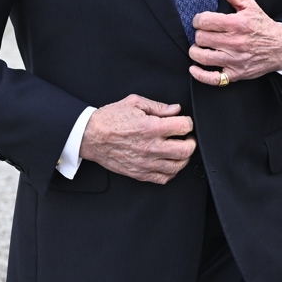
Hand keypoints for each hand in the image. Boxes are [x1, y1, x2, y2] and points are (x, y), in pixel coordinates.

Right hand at [79, 94, 195, 184]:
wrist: (90, 136)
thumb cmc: (109, 119)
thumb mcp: (134, 103)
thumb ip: (159, 106)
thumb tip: (176, 109)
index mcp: (150, 127)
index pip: (184, 127)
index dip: (188, 122)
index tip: (184, 122)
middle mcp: (150, 147)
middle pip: (186, 149)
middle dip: (191, 142)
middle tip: (187, 137)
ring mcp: (145, 163)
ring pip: (177, 166)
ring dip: (183, 158)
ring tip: (180, 150)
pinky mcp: (139, 173)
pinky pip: (163, 178)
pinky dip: (171, 172)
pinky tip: (169, 162)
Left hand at [189, 0, 281, 84]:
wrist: (281, 47)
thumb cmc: (263, 26)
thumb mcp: (250, 7)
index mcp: (237, 24)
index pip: (205, 21)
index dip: (197, 20)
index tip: (200, 21)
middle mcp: (235, 42)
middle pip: (201, 38)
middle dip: (199, 34)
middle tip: (203, 34)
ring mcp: (234, 60)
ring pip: (202, 57)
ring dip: (196, 51)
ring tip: (200, 47)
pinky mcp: (235, 74)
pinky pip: (212, 78)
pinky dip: (200, 74)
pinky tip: (194, 68)